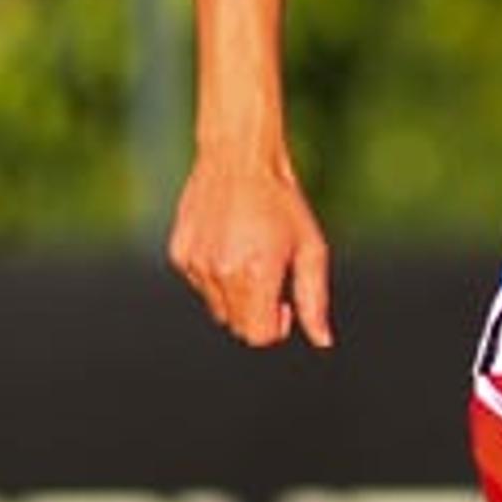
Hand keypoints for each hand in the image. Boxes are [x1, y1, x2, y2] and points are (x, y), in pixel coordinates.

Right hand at [169, 151, 333, 348]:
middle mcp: (220, 273)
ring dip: (237, 296)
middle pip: (237, 326)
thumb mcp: (311, 249)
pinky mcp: (179, 253)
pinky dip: (216, 277)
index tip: (284, 306)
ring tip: (251, 257)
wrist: (238, 161)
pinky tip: (229, 245)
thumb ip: (314, 300)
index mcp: (255, 274)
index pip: (258, 336)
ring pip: (217, 308)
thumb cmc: (282, 204)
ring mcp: (194, 263)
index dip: (276, 329)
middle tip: (272, 281)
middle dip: (258, 316)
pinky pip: (200, 285)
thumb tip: (322, 341)